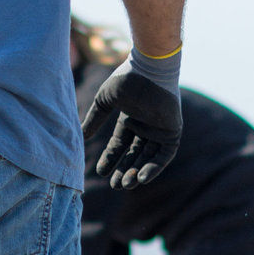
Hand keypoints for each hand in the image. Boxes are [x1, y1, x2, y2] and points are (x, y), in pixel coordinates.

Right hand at [81, 62, 181, 187]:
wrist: (149, 68)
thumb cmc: (126, 80)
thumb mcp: (105, 101)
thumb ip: (94, 118)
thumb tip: (81, 135)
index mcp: (130, 119)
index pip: (119, 145)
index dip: (110, 159)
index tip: (100, 172)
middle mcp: (145, 126)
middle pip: (134, 155)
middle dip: (124, 170)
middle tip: (115, 185)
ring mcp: (160, 129)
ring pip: (149, 158)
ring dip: (137, 172)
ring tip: (125, 184)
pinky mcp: (172, 132)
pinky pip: (165, 155)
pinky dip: (154, 167)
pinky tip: (141, 178)